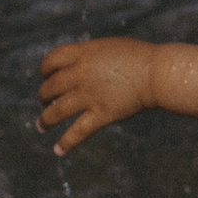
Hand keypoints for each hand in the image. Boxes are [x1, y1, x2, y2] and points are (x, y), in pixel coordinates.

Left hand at [37, 38, 157, 153]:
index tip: (46, 76)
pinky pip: (78, 131)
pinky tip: (58, 151)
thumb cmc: (140, 57)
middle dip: (43, 96)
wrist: (157, 73)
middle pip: (51, 87)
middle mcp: (81, 74)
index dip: (45, 70)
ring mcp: (89, 95)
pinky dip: (66, 143)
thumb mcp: (110, 47)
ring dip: (46, 120)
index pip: (51, 60)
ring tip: (41, 126)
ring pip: (57, 110)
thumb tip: (81, 64)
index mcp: (83, 54)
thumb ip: (91, 56)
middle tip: (44, 102)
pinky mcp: (101, 114)